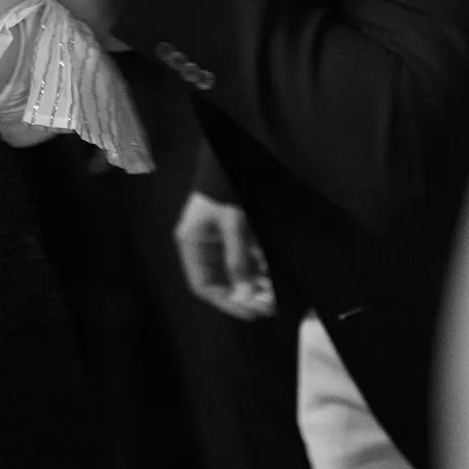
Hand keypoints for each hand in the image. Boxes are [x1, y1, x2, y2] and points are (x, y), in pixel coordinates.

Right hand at [173, 192, 276, 320]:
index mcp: (192, 244)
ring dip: (254, 283)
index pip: (204, 285)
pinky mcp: (234, 232)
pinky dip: (258, 267)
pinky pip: (245, 257)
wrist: (229, 155)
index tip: (251, 313)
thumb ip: (238, 259)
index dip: (226, 303)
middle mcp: (203, 246)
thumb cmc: (225, 189)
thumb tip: (246, 295)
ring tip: (275, 293)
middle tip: (269, 306)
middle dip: (244, 294)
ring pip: (236, 271)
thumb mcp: (232, 223)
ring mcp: (218, 239)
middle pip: (221, 281)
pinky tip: (272, 273)